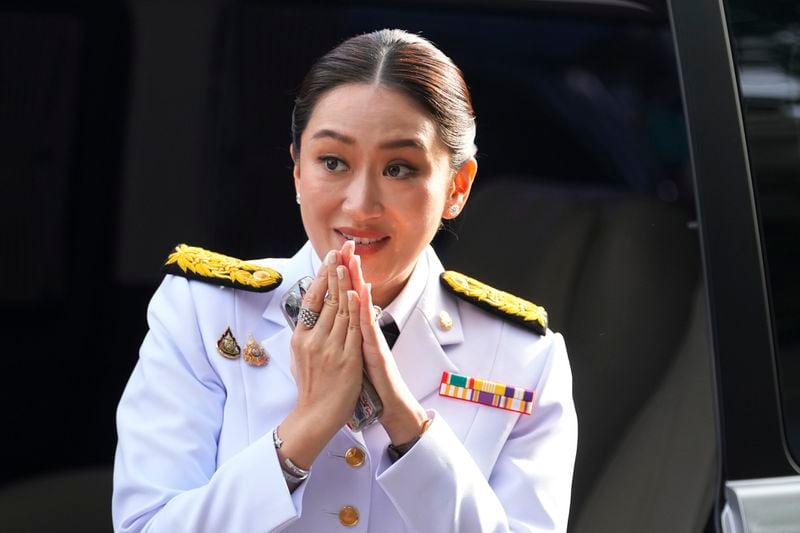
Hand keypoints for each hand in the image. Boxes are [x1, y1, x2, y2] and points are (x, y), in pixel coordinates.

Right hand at [278, 244, 362, 469]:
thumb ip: (306, 335)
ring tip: (349, 263)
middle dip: (336, 272)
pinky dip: (357, 309)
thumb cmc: (310, 387)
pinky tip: (359, 293)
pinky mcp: (347, 359)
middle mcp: (312, 340)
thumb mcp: (300, 357)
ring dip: (346, 284)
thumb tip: (308, 316)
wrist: (315, 416)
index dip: (321, 276)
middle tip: (342, 250)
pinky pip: (353, 329)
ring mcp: (330, 348)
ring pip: (341, 310)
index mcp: (300, 338)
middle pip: (326, 299)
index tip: (329, 258)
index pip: (311, 300)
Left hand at [345, 254, 428, 445]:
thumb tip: (335, 322)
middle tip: (347, 245)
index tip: (333, 254)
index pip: (346, 296)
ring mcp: (371, 338)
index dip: (340, 275)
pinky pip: (368, 327)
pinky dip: (363, 310)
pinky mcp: (376, 350)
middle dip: (350, 269)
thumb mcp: (353, 353)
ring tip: (353, 261)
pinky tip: (360, 296)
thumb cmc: (370, 381)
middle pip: (355, 293)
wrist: (389, 403)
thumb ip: (346, 335)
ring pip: (363, 306)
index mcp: (354, 330)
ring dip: (357, 282)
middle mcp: (364, 329)